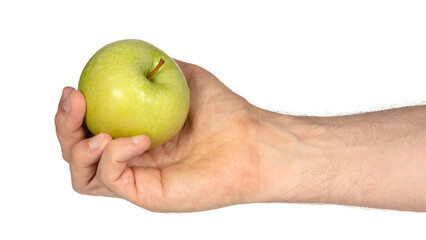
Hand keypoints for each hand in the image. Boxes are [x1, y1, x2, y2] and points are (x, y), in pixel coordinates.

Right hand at [55, 60, 270, 211]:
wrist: (251, 140)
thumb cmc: (224, 111)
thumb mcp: (185, 78)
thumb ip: (158, 68)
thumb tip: (135, 57)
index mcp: (133, 136)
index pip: (87, 130)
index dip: (72, 113)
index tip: (74, 89)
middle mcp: (131, 160)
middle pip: (75, 153)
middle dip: (63, 127)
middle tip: (74, 101)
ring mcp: (138, 180)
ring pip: (82, 175)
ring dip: (78, 148)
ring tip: (98, 131)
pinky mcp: (147, 195)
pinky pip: (112, 179)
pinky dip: (115, 155)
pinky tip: (139, 138)